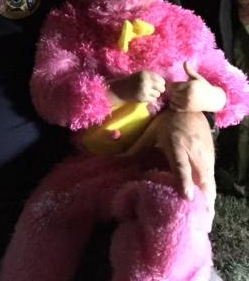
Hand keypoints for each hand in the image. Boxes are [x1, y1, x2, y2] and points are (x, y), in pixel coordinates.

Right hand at [109, 70, 165, 103]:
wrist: (117, 89)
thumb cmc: (129, 82)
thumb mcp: (139, 76)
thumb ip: (150, 77)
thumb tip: (164, 84)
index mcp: (145, 73)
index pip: (161, 79)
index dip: (160, 83)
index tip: (155, 85)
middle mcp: (146, 80)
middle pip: (162, 87)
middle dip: (159, 90)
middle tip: (152, 91)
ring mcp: (144, 89)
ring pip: (158, 94)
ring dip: (154, 95)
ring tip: (146, 93)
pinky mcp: (143, 97)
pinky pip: (153, 99)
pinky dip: (150, 99)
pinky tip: (143, 97)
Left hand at [125, 109, 215, 224]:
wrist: (190, 108)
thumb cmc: (167, 121)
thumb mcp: (152, 132)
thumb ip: (137, 148)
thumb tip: (117, 159)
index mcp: (177, 145)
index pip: (181, 166)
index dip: (184, 181)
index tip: (187, 196)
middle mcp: (194, 153)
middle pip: (201, 180)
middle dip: (201, 200)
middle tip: (197, 221)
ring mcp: (205, 157)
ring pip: (209, 183)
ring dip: (207, 201)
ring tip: (204, 220)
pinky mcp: (212, 160)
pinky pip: (212, 180)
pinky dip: (210, 193)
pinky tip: (206, 207)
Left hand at [167, 62, 225, 111]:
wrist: (213, 100)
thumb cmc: (204, 87)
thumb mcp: (198, 78)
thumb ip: (190, 71)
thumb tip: (185, 62)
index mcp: (190, 86)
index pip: (172, 85)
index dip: (172, 84)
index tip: (175, 84)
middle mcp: (188, 95)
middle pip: (171, 92)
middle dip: (171, 90)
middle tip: (175, 89)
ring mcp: (187, 103)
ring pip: (171, 99)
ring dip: (172, 96)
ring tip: (177, 94)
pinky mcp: (187, 109)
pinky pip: (173, 106)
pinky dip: (173, 103)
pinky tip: (178, 100)